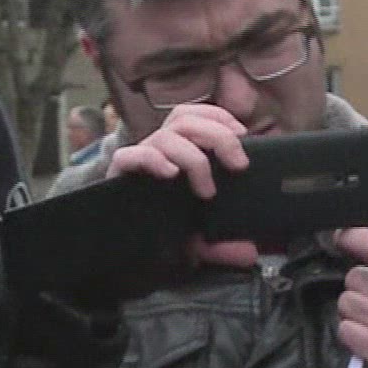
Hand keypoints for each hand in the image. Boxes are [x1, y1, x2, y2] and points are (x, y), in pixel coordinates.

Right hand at [107, 103, 259, 269]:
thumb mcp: (200, 238)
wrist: (121, 248)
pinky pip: (129, 155)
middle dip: (218, 136)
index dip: (217, 116)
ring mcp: (137, 160)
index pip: (193, 114)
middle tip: (239, 165)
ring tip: (206, 190)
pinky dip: (152, 159)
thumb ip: (224, 245)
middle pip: (185, 120)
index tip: (242, 132)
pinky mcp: (118, 175)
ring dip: (193, 158)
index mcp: (177, 150)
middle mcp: (158, 150)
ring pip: (164, 136)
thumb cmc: (165, 231)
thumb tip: (249, 253)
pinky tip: (170, 174)